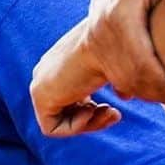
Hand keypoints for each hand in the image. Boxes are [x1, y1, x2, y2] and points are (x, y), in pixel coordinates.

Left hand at [30, 21, 122, 136]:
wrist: (113, 37)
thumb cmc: (121, 48)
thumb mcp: (118, 66)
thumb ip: (116, 81)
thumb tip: (124, 95)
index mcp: (62, 62)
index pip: (72, 98)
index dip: (93, 109)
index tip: (114, 107)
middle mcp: (47, 71)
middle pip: (65, 110)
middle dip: (92, 118)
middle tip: (114, 113)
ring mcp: (41, 82)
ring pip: (60, 120)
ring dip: (89, 123)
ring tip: (108, 111)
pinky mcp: (40, 94)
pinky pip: (52, 128)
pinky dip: (75, 126)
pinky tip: (90, 109)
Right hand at [87, 0, 164, 108]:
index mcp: (118, 15)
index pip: (141, 65)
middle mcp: (102, 30)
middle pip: (132, 79)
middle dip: (163, 96)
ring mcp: (96, 38)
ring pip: (123, 81)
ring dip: (152, 95)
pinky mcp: (97, 43)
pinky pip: (115, 76)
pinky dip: (138, 88)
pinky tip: (162, 91)